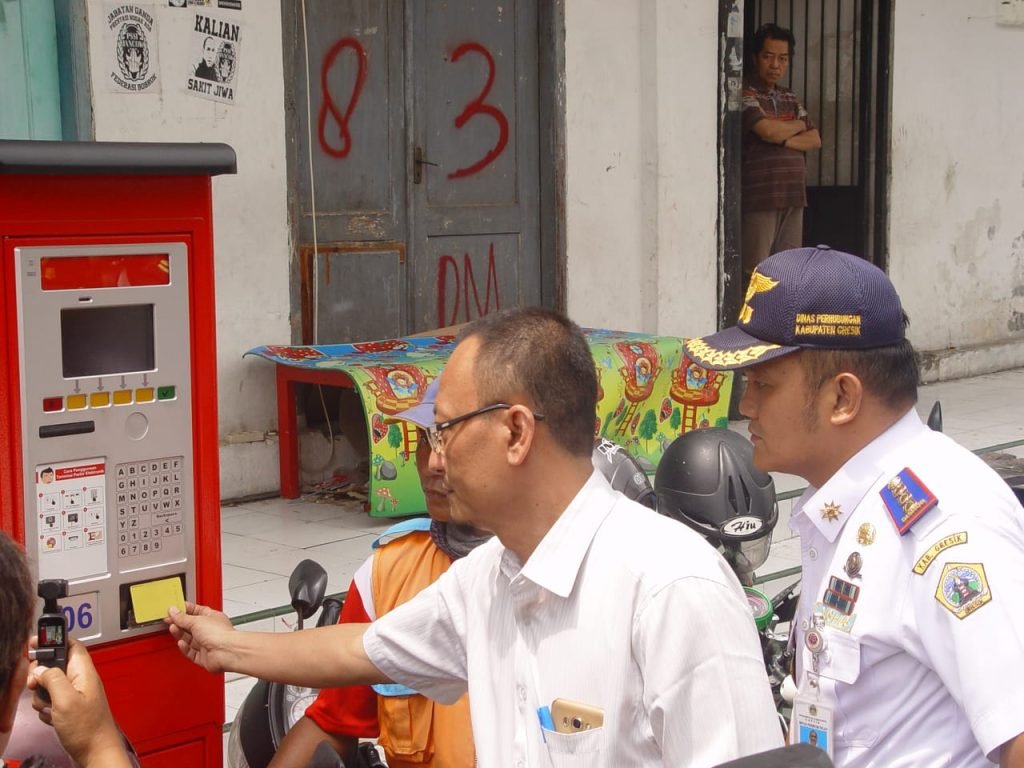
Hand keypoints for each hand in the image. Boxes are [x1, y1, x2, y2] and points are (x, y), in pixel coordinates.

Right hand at [28, 637, 131, 767]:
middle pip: (55, 665)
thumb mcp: (66, 699)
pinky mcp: (69, 709)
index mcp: (84, 672)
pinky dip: (47, 710)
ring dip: (43, 697)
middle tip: (37, 686)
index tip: (35, 642)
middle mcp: (80, 680)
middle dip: (41, 675)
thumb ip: (52, 679)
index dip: (54, 640)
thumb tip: (40, 667)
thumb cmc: (87, 728)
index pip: (71, 644)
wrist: (95, 752)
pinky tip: (52, 718)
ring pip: (50, 685)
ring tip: (50, 708)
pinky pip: (51, 702)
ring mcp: (75, 695)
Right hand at [164, 601, 235, 672]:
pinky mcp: (204, 657)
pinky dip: (185, 648)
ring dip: (180, 634)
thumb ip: (182, 617)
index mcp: (212, 618)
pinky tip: (181, 643)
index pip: (196, 611)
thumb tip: (173, 611)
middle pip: (191, 626)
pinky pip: (191, 652)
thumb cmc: (220, 634)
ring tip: (173, 629)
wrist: (226, 652)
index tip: (174, 609)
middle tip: (169, 620)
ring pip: (189, 639)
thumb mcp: (197, 620)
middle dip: (180, 623)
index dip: (185, 610)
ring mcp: (207, 644)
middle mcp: (210, 631)